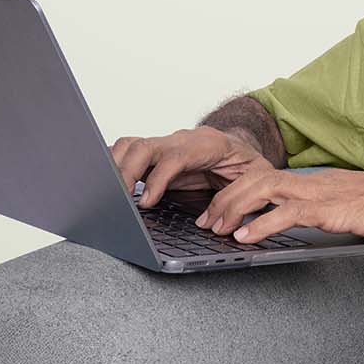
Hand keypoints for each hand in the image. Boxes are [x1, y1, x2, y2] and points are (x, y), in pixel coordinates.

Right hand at [107, 126, 265, 207]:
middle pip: (146, 146)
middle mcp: (182, 140)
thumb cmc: (247, 165)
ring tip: (107, 192)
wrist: (242, 150)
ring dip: (116, 166)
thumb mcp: (257, 179)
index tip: (146, 202)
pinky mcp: (155, 155)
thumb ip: (241, 197)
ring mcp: (166, 145)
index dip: (158, 178)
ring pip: (133, 145)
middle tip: (118, 198)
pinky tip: (106, 183)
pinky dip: (114, 164)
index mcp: (208, 145)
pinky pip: (128, 151)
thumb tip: (219, 222)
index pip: (175, 157)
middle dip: (127, 171)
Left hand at [193, 164, 363, 243]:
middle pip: (255, 178)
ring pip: (262, 188)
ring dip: (233, 207)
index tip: (220, 210)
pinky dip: (259, 224)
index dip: (238, 192)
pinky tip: (244, 237)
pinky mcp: (330, 209)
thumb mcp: (355, 210)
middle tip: (206, 219)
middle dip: (224, 198)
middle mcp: (314, 182)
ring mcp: (321, 193)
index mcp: (319, 181)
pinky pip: (286, 212)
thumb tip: (313, 226)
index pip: (267, 178)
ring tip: (216, 227)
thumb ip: (332, 213)